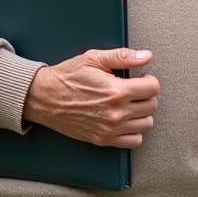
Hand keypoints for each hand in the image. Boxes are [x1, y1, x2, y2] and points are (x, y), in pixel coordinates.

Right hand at [23, 48, 158, 147]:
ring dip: (142, 113)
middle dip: (146, 94)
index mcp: (116, 91)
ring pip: (146, 124)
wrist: (44, 97)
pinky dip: (134, 131)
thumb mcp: (94, 58)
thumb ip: (123, 57)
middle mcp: (115, 113)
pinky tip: (126, 119)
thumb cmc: (67, 77)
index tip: (141, 78)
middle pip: (152, 106)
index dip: (149, 79)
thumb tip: (146, 56)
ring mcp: (110, 129)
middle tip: (134, 89)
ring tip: (130, 103)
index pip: (153, 88)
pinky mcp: (103, 140)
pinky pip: (134, 141)